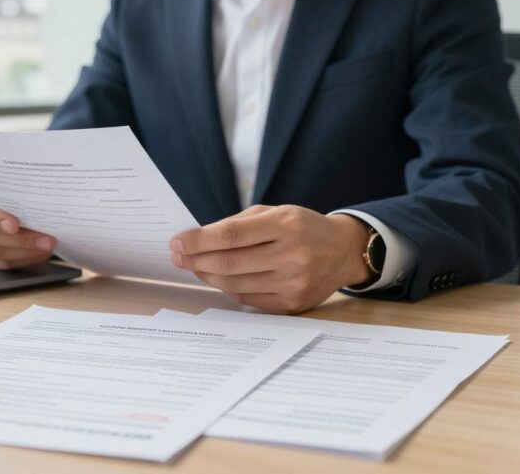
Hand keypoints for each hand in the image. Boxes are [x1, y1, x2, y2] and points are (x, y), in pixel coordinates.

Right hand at [0, 186, 55, 269]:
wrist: (11, 201)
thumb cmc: (14, 190)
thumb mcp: (14, 184)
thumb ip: (22, 190)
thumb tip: (44, 196)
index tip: (15, 225)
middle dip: (21, 239)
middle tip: (47, 240)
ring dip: (26, 252)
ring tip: (48, 246)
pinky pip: (3, 264)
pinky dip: (24, 260)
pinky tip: (40, 253)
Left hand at [169, 205, 370, 313]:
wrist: (343, 251)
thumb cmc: (302, 227)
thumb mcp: (275, 213)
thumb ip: (238, 225)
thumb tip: (196, 240)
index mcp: (286, 225)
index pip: (231, 235)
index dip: (198, 240)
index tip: (177, 242)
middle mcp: (292, 256)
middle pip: (229, 263)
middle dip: (195, 260)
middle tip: (176, 256)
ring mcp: (293, 284)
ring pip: (234, 284)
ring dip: (207, 275)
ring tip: (194, 266)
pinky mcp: (292, 305)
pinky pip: (247, 299)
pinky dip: (227, 288)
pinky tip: (218, 278)